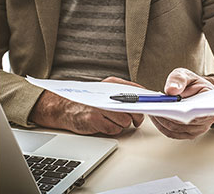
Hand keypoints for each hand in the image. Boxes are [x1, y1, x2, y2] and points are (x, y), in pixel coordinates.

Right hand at [29, 77, 143, 134]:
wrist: (64, 107)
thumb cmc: (88, 101)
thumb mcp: (106, 90)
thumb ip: (124, 93)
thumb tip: (144, 100)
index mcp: (113, 84)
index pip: (137, 91)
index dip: (145, 101)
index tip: (149, 106)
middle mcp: (108, 94)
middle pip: (134, 108)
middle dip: (137, 117)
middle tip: (135, 120)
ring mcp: (101, 107)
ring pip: (126, 121)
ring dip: (122, 125)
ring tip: (113, 121)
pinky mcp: (95, 119)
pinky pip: (115, 129)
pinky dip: (112, 130)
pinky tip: (105, 125)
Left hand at [150, 68, 213, 138]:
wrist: (194, 91)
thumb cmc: (192, 83)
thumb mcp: (185, 75)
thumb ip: (179, 79)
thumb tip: (171, 90)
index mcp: (210, 103)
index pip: (197, 112)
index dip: (182, 111)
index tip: (168, 106)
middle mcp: (207, 120)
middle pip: (183, 122)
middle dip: (166, 114)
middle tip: (153, 106)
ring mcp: (197, 129)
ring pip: (175, 129)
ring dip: (161, 119)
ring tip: (151, 108)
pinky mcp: (187, 133)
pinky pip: (171, 133)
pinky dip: (160, 125)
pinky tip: (154, 115)